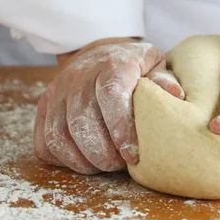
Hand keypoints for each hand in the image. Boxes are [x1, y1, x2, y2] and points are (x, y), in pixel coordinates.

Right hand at [34, 38, 183, 173]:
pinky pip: (45, 142)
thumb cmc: (134, 66)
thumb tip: (175, 96)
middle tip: (120, 165)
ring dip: (82, 160)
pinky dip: (63, 159)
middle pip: (82, 120)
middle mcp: (79, 75)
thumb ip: (164, 81)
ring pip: (60, 135)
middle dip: (102, 152)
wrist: (100, 53)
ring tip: (104, 166)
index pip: (110, 95)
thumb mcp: (154, 65)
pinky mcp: (44, 107)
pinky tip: (84, 161)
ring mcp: (58, 91)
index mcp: (112, 64)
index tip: (133, 155)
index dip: (120, 129)